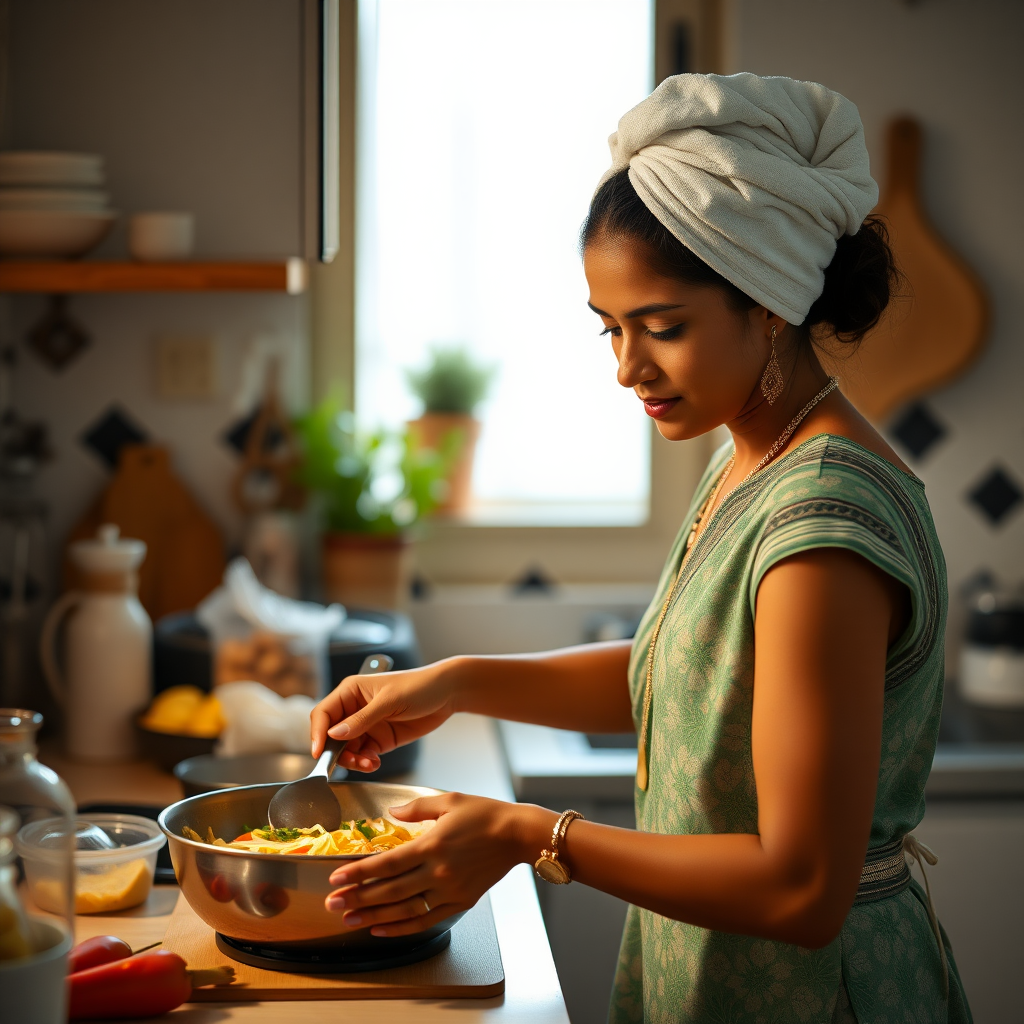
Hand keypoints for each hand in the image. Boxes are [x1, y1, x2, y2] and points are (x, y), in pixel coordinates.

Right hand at [310, 659, 460, 772]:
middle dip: (338, 752)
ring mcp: (368, 725)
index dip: (317, 733)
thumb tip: (333, 734)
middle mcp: (355, 709)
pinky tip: (374, 763)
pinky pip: (364, 755)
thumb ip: (361, 719)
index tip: (318, 753)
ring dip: (353, 760)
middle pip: (332, 736)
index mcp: (351, 691)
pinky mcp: (380, 739)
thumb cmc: (419, 686)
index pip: (323, 713)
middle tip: (351, 762)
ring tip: (368, 764)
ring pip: (347, 749)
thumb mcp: (389, 701)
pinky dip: (365, 762)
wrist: (448, 693)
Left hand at [322, 794, 555, 935]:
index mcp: (431, 845)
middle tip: (332, 903)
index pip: (387, 863)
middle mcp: (437, 872)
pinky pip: (425, 920)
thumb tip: (392, 812)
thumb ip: (417, 806)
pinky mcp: (459, 902)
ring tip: (349, 919)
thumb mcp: (449, 800)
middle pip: (389, 890)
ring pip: (404, 910)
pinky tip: (382, 928)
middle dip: (358, 897)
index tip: (336, 878)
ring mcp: (448, 890)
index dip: (359, 872)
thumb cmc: (484, 813)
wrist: (516, 834)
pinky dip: (401, 927)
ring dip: (373, 916)